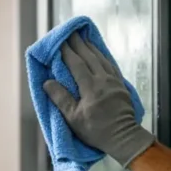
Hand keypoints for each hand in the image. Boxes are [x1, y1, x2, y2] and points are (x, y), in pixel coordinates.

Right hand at [43, 33, 155, 166]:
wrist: (123, 137)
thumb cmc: (96, 130)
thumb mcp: (74, 118)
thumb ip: (61, 98)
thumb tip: (47, 82)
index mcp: (90, 87)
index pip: (77, 64)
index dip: (67, 51)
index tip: (59, 41)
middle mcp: (103, 80)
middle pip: (89, 57)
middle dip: (79, 44)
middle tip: (70, 33)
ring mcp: (114, 81)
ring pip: (101, 59)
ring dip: (91, 47)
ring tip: (83, 38)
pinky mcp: (121, 85)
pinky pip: (111, 65)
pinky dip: (103, 57)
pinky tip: (99, 53)